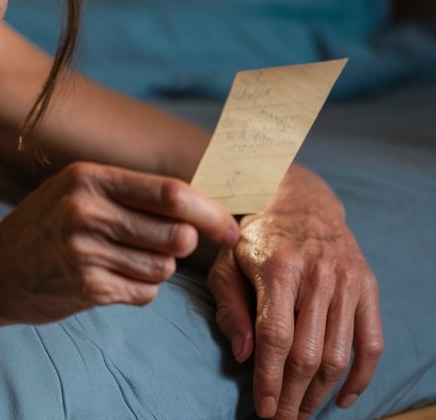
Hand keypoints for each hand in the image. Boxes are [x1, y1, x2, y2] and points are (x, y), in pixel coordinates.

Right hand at [0, 161, 239, 325]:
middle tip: (169, 242)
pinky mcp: (86, 288)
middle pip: (177, 233)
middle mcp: (88, 211)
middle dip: (186, 243)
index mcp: (90, 177)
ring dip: (158, 267)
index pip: (170, 193)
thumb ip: (130, 192)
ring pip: (163, 267)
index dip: (209, 211)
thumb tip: (199, 204)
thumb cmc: (44, 223)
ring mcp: (85, 252)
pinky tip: (111, 278)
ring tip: (127, 258)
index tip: (229, 226)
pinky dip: (140, 289)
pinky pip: (144, 293)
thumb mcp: (76, 190)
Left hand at [207, 166, 382, 419]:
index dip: (269, 379)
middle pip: (309, 353)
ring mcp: (347, 281)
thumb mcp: (226, 260)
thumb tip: (244, 355)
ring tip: (301, 412)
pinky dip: (360, 378)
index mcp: (278, 267)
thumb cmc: (254, 237)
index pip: (275, 336)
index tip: (263, 411)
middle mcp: (317, 274)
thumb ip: (230, 305)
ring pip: (339, 355)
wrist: (300, 200)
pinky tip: (342, 399)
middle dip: (293, 396)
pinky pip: (372, 344)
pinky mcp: (367, 286)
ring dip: (321, 394)